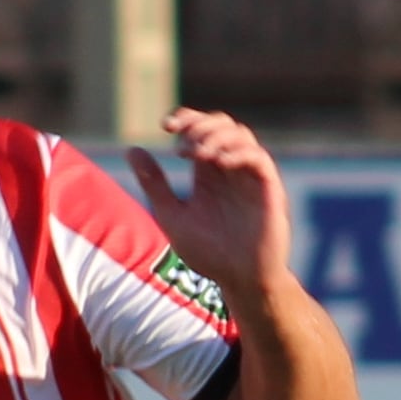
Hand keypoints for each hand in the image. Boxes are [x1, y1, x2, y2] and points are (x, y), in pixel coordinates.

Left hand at [124, 109, 292, 301]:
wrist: (240, 281)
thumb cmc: (210, 253)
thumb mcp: (172, 216)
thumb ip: (155, 184)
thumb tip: (131, 150)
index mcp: (209, 172)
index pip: (201, 129)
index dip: (186, 119)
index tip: (165, 126)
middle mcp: (231, 169)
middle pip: (222, 124)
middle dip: (200, 125)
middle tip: (181, 146)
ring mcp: (251, 177)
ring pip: (241, 135)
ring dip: (216, 137)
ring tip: (196, 154)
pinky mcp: (269, 189)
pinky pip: (259, 158)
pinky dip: (238, 153)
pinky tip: (218, 162)